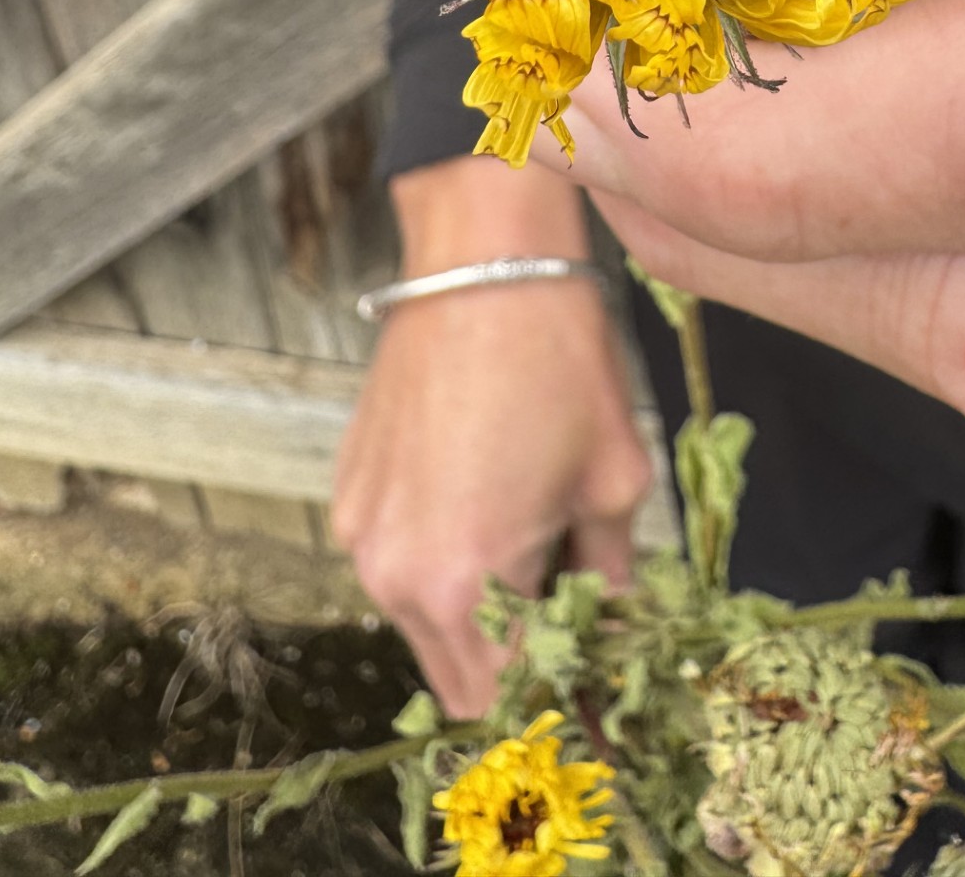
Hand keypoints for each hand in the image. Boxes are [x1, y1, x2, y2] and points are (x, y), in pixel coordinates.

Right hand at [332, 156, 652, 713]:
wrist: (483, 261)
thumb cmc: (560, 360)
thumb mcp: (614, 482)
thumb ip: (611, 581)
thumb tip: (615, 635)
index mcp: (468, 581)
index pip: (518, 697)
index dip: (569, 703)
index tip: (603, 697)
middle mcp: (396, 575)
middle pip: (463, 679)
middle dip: (523, 667)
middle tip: (577, 624)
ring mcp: (361, 535)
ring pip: (427, 626)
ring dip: (481, 616)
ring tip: (536, 548)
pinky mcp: (349, 494)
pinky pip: (399, 563)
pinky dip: (444, 561)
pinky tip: (489, 500)